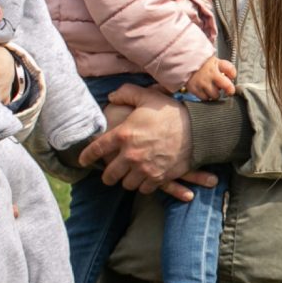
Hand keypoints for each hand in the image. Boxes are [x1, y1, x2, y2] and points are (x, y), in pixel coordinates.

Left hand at [78, 84, 213, 201]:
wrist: (198, 130)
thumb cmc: (170, 111)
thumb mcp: (147, 96)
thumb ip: (126, 93)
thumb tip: (111, 97)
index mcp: (123, 134)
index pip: (97, 149)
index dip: (87, 156)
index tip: (83, 160)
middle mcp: (130, 155)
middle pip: (110, 174)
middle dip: (107, 175)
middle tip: (109, 174)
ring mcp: (145, 168)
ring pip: (126, 184)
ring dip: (126, 180)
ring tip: (128, 176)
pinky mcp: (158, 178)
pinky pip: (144, 189)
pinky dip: (142, 186)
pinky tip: (143, 180)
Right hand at [184, 56, 236, 100]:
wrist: (180, 62)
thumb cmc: (198, 62)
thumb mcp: (211, 59)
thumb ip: (221, 66)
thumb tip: (230, 76)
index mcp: (216, 63)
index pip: (230, 70)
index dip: (232, 74)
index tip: (231, 76)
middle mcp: (211, 74)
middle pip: (227, 86)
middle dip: (230, 90)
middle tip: (228, 91)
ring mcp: (202, 82)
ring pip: (215, 95)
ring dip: (215, 93)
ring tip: (212, 89)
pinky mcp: (194, 89)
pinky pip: (205, 98)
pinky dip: (205, 96)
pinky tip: (204, 91)